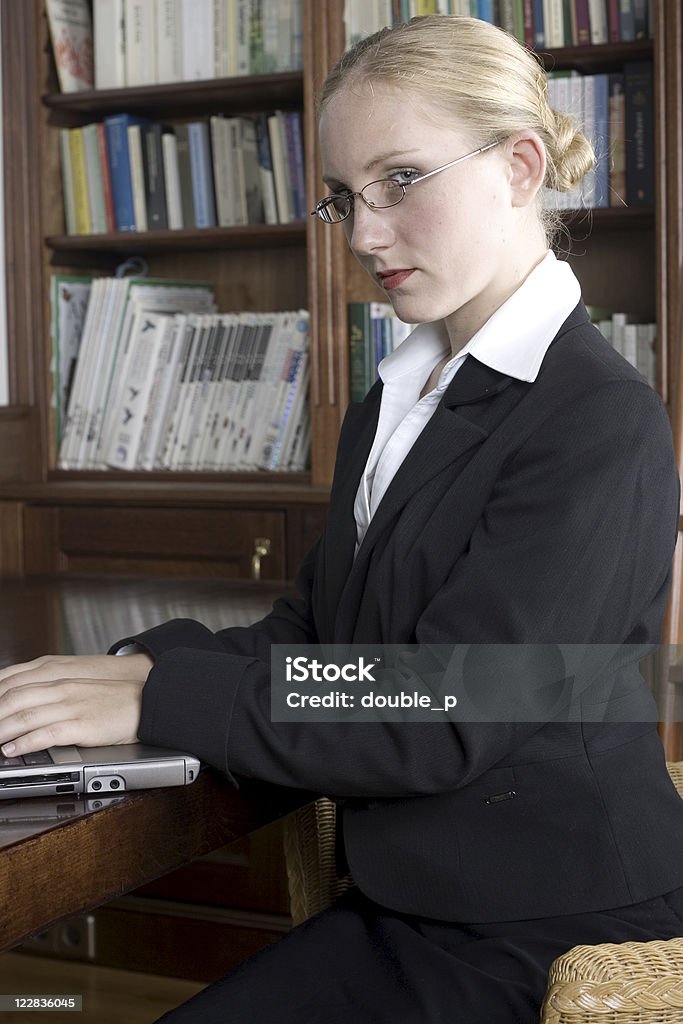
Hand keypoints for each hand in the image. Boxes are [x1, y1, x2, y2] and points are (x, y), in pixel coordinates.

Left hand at [0, 653, 152, 756]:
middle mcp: (62, 688)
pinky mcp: (83, 725)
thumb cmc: (113, 699)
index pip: (14, 682)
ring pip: (25, 715)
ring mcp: (72, 706)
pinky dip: (25, 742)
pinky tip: (12, 749)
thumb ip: (52, 692)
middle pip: (14, 698)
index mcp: (59, 677)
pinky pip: (47, 733)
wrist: (146, 701)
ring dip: (1, 729)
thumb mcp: (78, 688)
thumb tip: (24, 706)